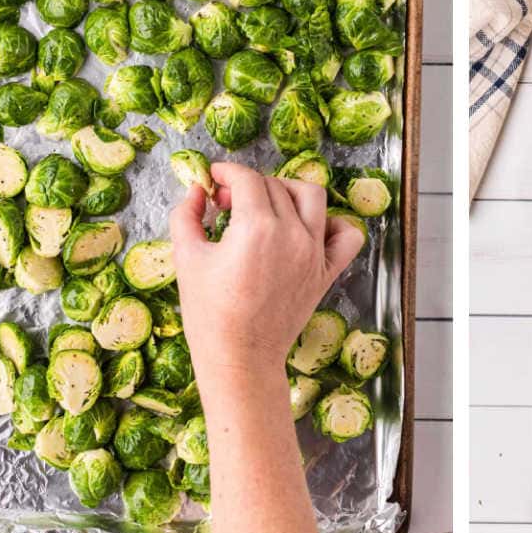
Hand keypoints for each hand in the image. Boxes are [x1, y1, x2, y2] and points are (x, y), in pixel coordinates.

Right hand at [170, 163, 363, 396]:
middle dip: (247, 185)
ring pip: (311, 196)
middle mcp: (291, 233)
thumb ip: (185, 216)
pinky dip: (333, 224)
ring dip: (287, 191)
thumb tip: (195, 191)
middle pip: (273, 185)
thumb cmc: (209, 315)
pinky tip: (308, 228)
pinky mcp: (326, 271)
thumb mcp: (186, 259)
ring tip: (265, 207)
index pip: (246, 179)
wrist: (239, 360)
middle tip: (225, 203)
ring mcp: (314, 252)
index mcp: (256, 227)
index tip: (214, 179)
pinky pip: (346, 235)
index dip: (226, 172)